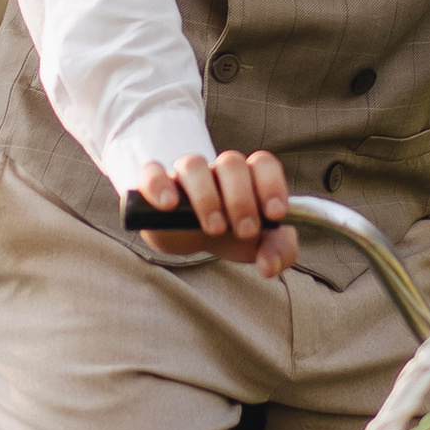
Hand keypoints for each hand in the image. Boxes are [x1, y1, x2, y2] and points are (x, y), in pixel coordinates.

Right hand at [135, 147, 298, 276]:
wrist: (194, 238)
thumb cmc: (232, 234)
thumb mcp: (260, 245)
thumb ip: (279, 251)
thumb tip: (269, 265)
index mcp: (248, 176)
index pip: (263, 163)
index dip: (272, 184)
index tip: (275, 213)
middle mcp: (217, 171)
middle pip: (231, 163)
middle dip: (242, 199)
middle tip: (245, 230)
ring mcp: (185, 176)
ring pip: (193, 165)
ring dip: (206, 196)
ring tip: (214, 227)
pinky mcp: (154, 186)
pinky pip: (151, 172)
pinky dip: (159, 185)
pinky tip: (168, 205)